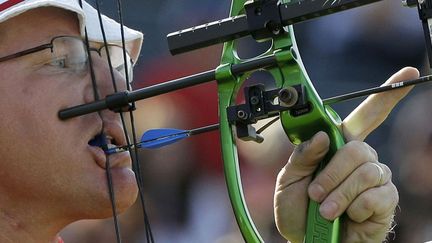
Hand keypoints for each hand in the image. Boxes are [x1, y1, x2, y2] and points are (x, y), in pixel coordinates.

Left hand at [274, 67, 418, 242]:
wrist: (305, 241)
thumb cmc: (298, 210)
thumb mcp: (288, 179)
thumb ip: (302, 156)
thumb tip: (321, 136)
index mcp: (338, 148)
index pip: (366, 117)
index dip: (386, 96)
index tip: (408, 75)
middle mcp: (361, 161)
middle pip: (358, 148)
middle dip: (332, 172)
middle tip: (315, 193)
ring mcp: (375, 181)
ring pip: (366, 170)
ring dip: (340, 192)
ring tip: (326, 209)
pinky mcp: (385, 203)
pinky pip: (377, 195)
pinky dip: (355, 207)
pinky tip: (348, 216)